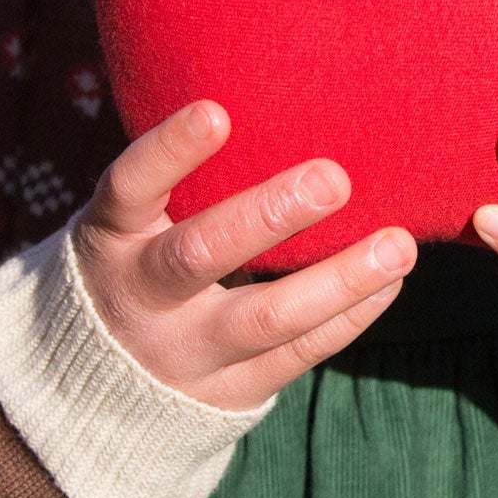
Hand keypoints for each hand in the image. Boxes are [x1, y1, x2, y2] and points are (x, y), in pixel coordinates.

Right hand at [70, 99, 414, 409]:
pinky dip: (349, 316)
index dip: (170, 151)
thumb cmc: (139, 261)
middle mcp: (140, 296)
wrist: (100, 386)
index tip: (217, 112)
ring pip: (265, 319)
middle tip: (335, 178)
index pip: (131, 186)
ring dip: (339, 279)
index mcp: (112, 236)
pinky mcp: (228, 391)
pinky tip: (390, 282)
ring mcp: (183, 353)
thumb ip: (187, 182)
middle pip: (200, 255)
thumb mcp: (134, 223)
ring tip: (398, 246)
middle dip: (269, 215)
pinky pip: (297, 355)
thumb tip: (283, 105)